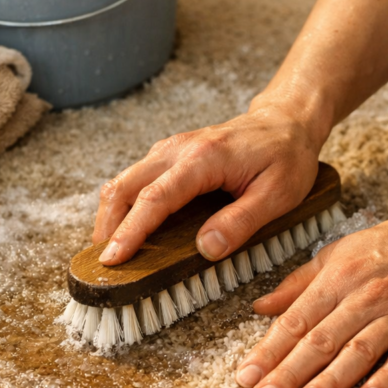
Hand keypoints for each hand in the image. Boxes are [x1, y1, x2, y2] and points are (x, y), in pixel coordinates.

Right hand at [92, 103, 321, 264]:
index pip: (155, 198)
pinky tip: (125, 231)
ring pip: (122, 182)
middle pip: (124, 187)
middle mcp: (177, 149)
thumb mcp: (278, 194)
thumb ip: (241, 222)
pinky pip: (133, 181)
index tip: (113, 259)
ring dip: (110, 218)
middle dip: (107, 227)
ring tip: (109, 253)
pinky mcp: (167, 157)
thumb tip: (206, 249)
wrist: (286, 122)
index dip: (131, 231)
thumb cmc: (285, 157)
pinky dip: (122, 207)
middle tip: (102, 265)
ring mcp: (168, 151)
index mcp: (204, 158)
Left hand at [236, 202, 387, 387]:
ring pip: (358, 351)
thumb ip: (298, 283)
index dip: (268, 350)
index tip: (245, 377)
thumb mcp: (338, 253)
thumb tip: (259, 307)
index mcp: (338, 277)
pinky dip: (387, 379)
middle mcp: (365, 296)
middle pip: (320, 340)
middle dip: (288, 373)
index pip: (296, 320)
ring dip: (329, 381)